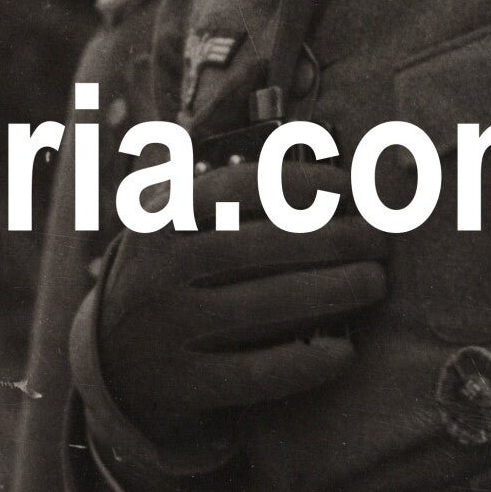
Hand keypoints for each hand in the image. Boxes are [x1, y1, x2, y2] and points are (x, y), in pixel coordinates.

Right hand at [86, 162, 386, 455]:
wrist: (110, 363)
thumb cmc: (164, 275)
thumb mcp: (163, 218)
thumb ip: (202, 169)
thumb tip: (266, 108)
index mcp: (159, 220)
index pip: (237, 189)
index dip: (299, 183)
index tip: (347, 186)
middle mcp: (160, 271)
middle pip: (260, 247)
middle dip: (332, 238)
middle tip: (379, 239)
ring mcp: (170, 329)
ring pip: (264, 306)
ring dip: (331, 292)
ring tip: (374, 282)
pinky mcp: (185, 383)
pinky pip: (255, 373)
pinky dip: (304, 363)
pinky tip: (345, 352)